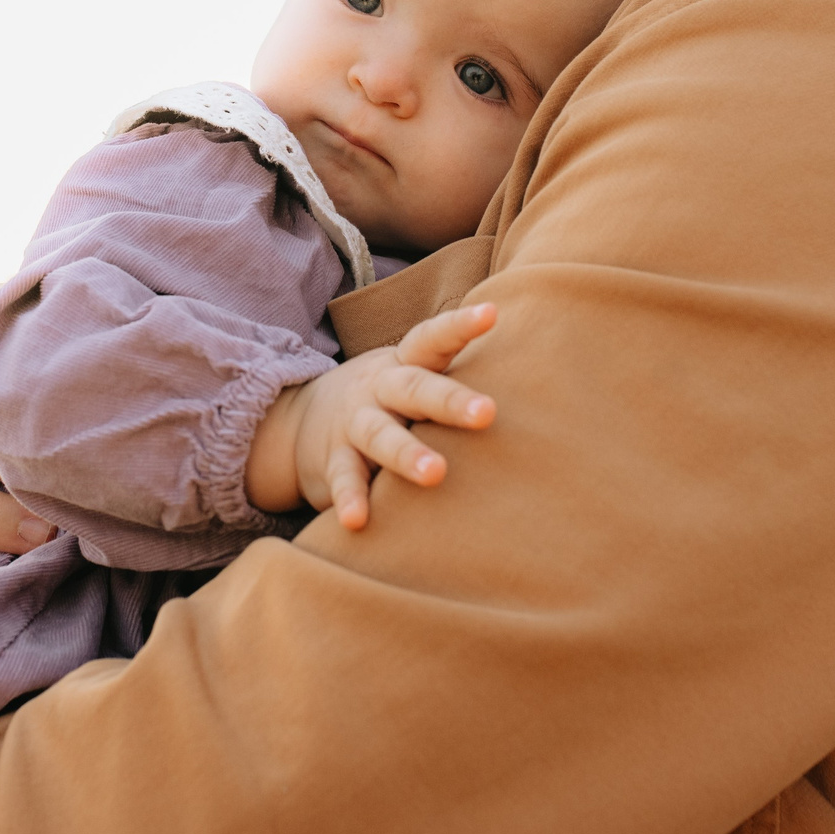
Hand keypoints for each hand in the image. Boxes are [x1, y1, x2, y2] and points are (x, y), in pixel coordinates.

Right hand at [245, 303, 497, 529]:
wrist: (300, 421)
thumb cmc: (385, 400)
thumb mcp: (411, 377)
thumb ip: (453, 378)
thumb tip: (534, 376)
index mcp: (406, 364)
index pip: (433, 339)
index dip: (460, 325)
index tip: (492, 313)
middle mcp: (381, 389)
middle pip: (414, 388)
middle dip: (450, 400)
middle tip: (487, 413)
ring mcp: (355, 423)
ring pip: (380, 434)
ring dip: (407, 453)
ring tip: (435, 473)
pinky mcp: (334, 459)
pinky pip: (344, 477)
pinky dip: (349, 498)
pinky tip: (357, 519)